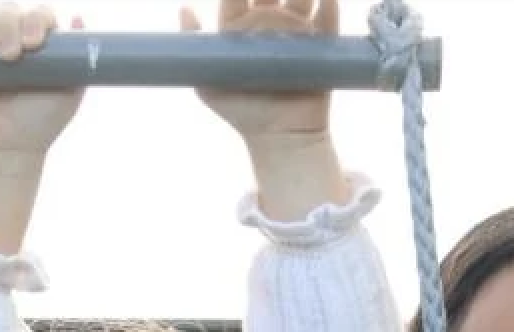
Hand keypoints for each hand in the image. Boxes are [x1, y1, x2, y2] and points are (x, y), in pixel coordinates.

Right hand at [0, 7, 84, 163]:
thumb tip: (77, 18)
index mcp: (39, 46)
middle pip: (9, 10)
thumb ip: (79, 60)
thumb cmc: (39, 126)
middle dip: (10, 24)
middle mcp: (11, 41)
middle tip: (11, 55)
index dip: (36, 20)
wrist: (2, 152)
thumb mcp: (69, 95)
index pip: (39, 15)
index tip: (34, 44)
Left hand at [181, 0, 336, 142]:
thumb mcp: (208, 85)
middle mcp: (269, 27)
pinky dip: (329, 7)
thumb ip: (195, 48)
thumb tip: (184, 8)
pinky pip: (328, 21)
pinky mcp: (321, 47)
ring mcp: (297, 35)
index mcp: (241, 31)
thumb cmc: (242, 113)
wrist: (281, 136)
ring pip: (300, 1)